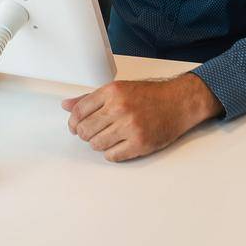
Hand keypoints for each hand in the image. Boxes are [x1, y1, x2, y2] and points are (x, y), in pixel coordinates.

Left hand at [60, 75, 220, 162]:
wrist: (179, 102)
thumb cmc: (150, 95)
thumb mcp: (119, 89)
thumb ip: (91, 98)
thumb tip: (66, 105)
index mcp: (112, 91)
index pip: (78, 112)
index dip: (74, 122)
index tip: (76, 126)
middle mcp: (119, 108)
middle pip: (85, 130)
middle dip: (86, 134)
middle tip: (94, 132)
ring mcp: (130, 127)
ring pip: (97, 145)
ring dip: (99, 144)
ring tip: (110, 136)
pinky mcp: (139, 143)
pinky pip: (112, 156)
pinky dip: (112, 153)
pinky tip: (119, 144)